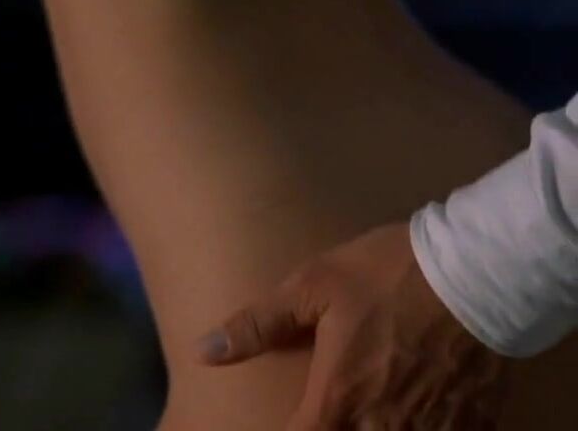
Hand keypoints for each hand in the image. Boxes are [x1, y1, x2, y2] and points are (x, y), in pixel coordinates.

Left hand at [194, 222, 511, 429]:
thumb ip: (259, 325)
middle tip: (336, 411)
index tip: (290, 424)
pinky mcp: (471, 422)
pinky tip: (418, 416)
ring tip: (370, 414)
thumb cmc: (390, 274)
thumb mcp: (314, 286)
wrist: (478, 267)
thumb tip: (204, 351)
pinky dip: (425, 430)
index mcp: (339, 398)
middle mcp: (383, 428)